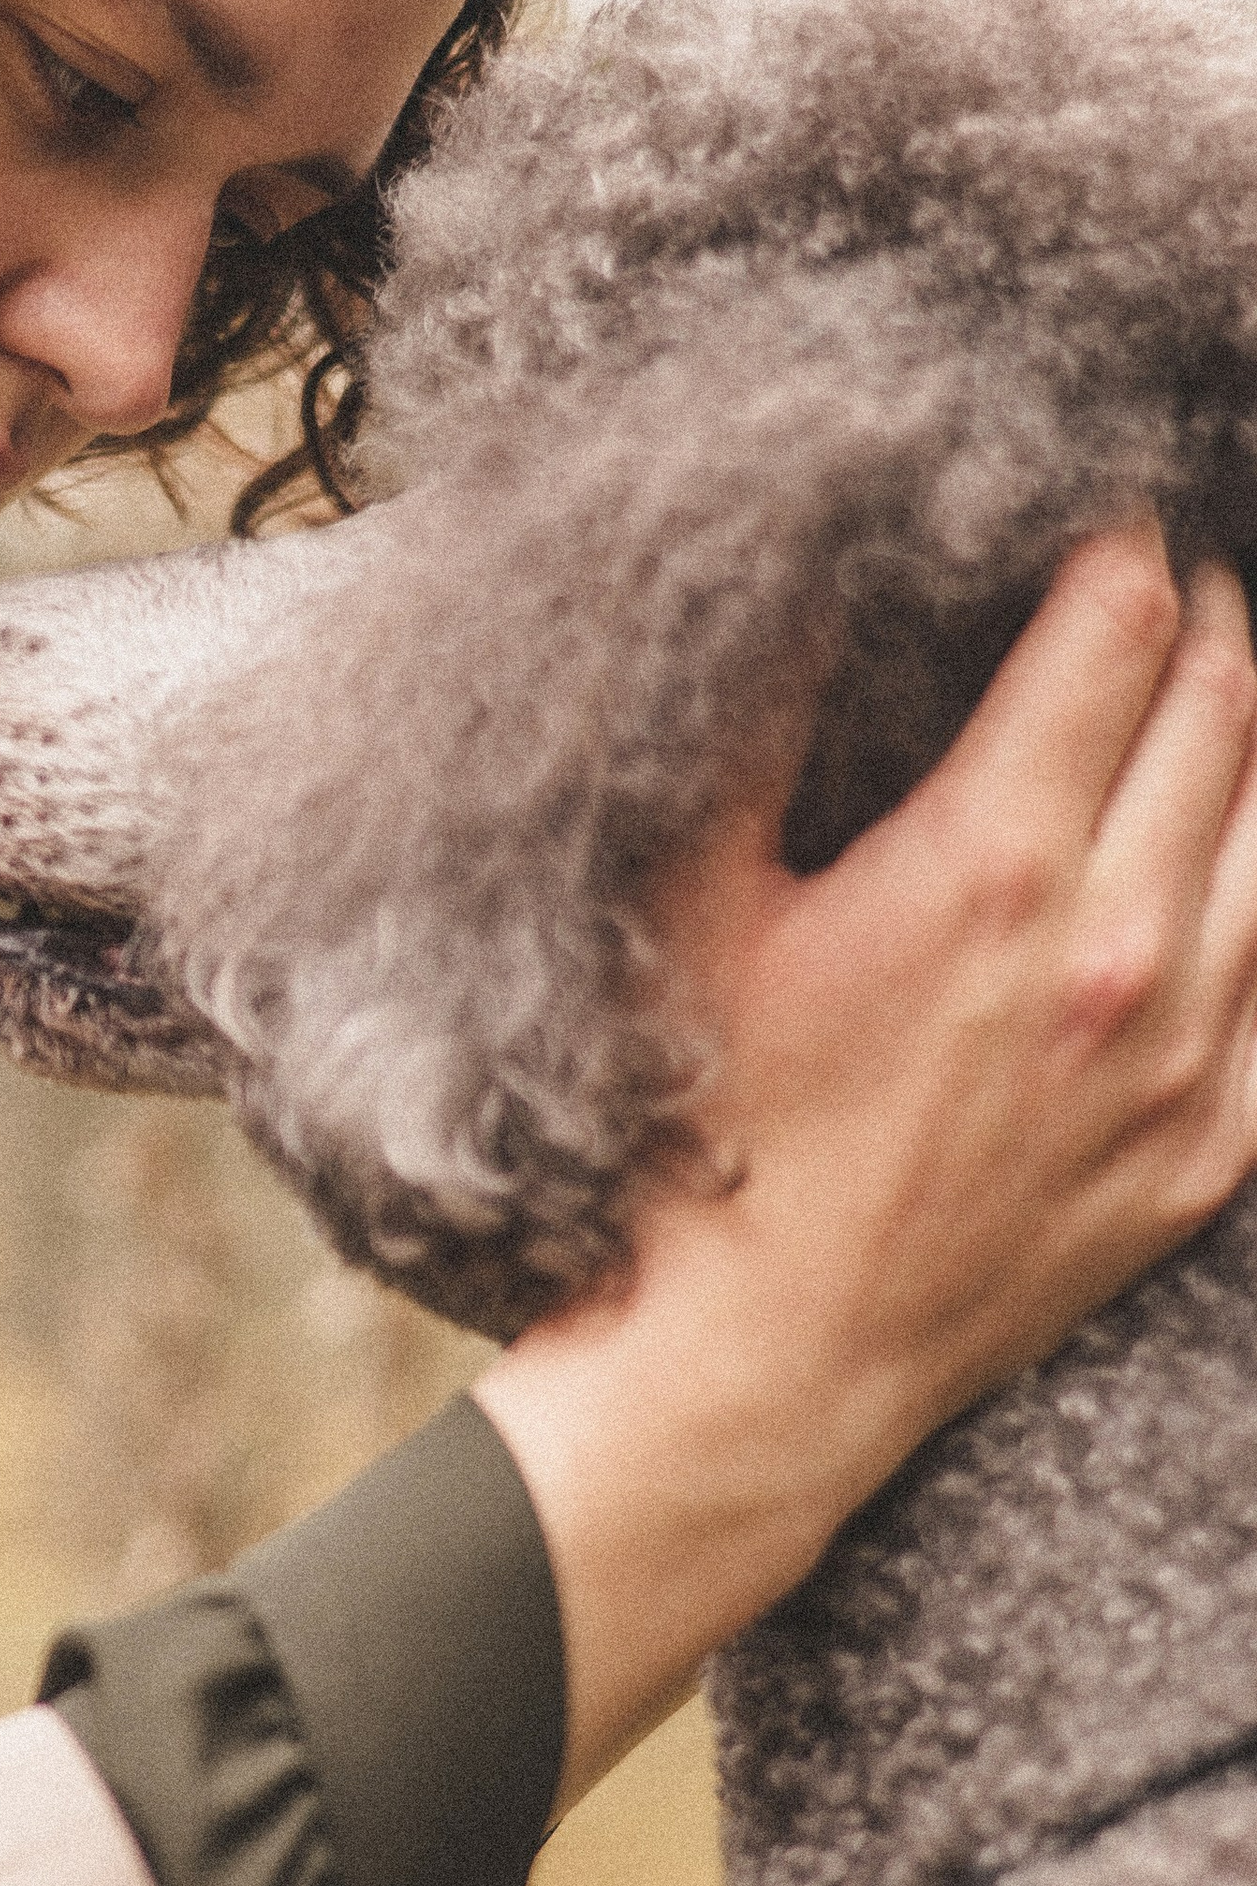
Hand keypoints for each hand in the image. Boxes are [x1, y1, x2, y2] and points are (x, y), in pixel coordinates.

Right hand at [476, 525, 1256, 1811]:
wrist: (759, 1373)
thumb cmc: (701, 1137)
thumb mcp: (686, 905)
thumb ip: (749, 721)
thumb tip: (798, 570)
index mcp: (990, 866)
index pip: (1124, 621)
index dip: (1117, 538)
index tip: (1092, 512)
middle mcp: (1121, 950)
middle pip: (1230, 700)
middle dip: (1199, 612)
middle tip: (1153, 582)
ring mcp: (1189, 1061)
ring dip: (1249, 741)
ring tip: (1203, 698)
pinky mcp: (1214, 1152)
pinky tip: (1214, 863)